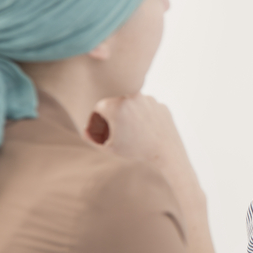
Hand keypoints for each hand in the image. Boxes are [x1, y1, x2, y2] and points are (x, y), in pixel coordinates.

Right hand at [87, 95, 203, 206]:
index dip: (97, 121)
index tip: (101, 132)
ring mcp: (151, 101)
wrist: (168, 155)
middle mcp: (134, 97)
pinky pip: (148, 110)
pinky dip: (145, 119)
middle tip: (115, 134)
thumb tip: (85, 132)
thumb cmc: (136, 152)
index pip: (99, 108)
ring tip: (133, 136)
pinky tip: (146, 134)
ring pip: (133, 107)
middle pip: (116, 105)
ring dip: (130, 117)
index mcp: (118, 105)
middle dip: (113, 118)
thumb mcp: (109, 148)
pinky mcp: (163, 107)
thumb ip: (92, 138)